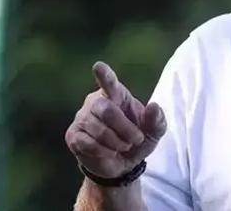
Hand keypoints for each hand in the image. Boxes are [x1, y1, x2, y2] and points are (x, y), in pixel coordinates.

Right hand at [65, 62, 166, 178]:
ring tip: (124, 146)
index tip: (98, 66)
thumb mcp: (154, 132)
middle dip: (125, 128)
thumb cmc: (138, 139)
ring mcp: (82, 118)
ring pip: (98, 129)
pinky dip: (104, 151)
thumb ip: (157, 120)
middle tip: (136, 139)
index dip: (104, 75)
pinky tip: (108, 152)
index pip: (109, 81)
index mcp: (116, 94)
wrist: (122, 163)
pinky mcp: (74, 135)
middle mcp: (96, 101)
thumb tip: (154, 106)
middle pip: (107, 110)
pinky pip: (88, 143)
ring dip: (117, 142)